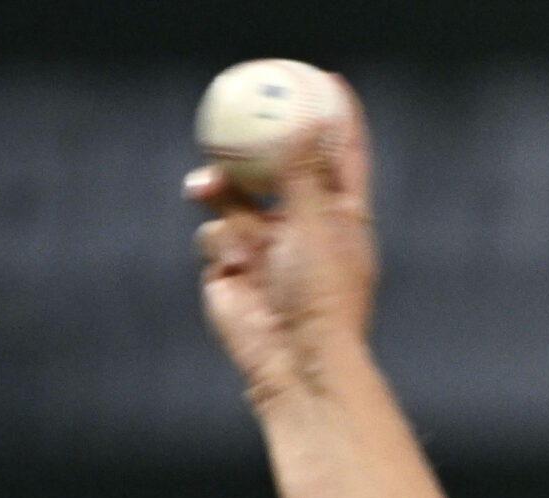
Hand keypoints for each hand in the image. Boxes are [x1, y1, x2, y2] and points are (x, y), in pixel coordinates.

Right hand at [186, 78, 376, 409]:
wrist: (295, 363)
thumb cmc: (322, 297)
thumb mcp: (316, 222)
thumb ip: (302, 171)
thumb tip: (301, 124)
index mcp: (342, 220)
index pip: (342, 160)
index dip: (335, 122)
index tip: (326, 83)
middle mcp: (304, 233)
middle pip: (277, 173)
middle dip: (253, 150)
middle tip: (234, 122)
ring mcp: (266, 254)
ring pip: (235, 202)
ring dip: (220, 191)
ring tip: (206, 187)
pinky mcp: (232, 275)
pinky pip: (214, 238)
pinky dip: (218, 241)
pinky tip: (232, 260)